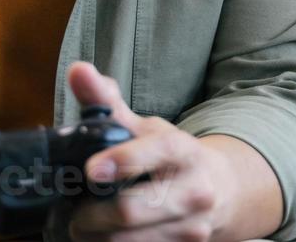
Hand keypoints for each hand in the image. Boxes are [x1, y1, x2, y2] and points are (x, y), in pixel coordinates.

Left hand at [64, 62, 219, 241]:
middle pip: (131, 210)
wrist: (222, 191)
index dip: (124, 160)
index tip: (92, 170)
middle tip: (72, 209)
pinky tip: (101, 237)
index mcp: (184, 150)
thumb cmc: (171, 157)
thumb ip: (107, 102)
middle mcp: (195, 190)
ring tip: (82, 225)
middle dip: (89, 214)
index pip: (158, 152)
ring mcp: (192, 228)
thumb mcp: (146, 128)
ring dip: (94, 237)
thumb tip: (77, 70)